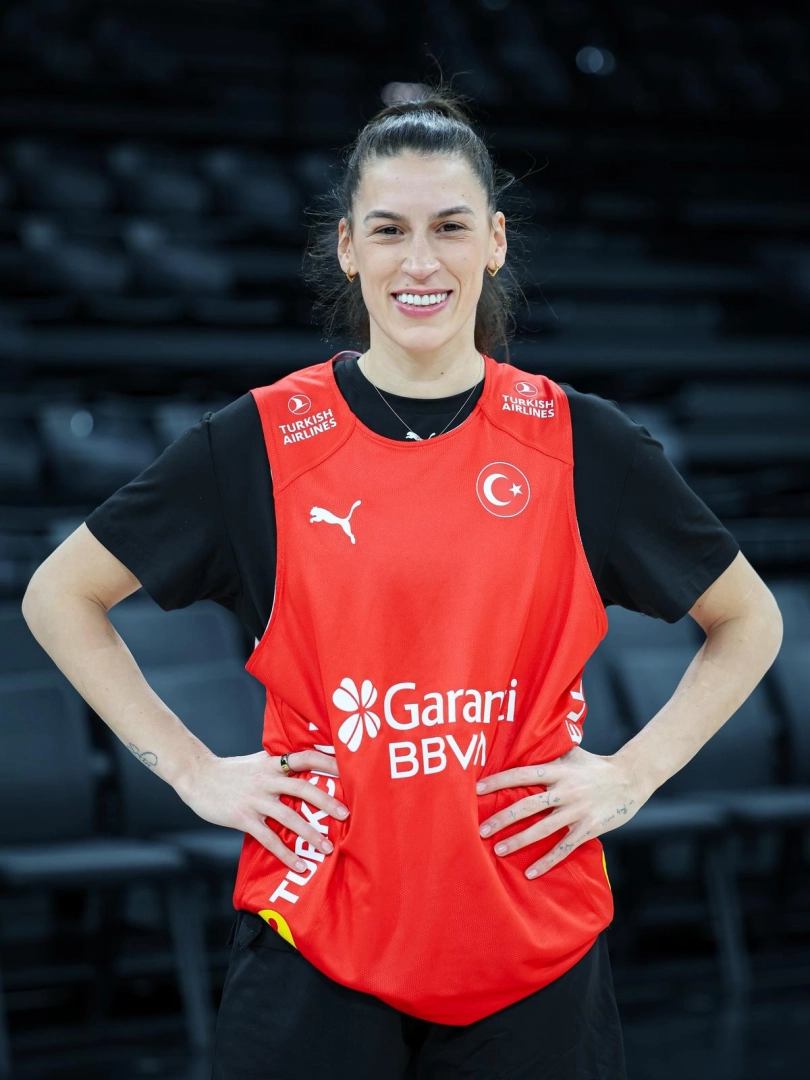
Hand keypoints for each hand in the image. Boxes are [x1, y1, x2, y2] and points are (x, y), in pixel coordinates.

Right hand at [177, 749, 348, 872]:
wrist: (197, 776)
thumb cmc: (231, 771)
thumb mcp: (258, 760)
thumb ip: (279, 764)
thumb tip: (305, 764)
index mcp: (272, 763)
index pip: (305, 757)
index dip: (327, 761)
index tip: (349, 769)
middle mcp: (267, 779)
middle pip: (302, 787)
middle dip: (326, 802)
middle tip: (346, 814)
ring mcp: (255, 799)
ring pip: (288, 816)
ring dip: (310, 833)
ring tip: (327, 848)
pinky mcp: (243, 818)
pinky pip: (268, 838)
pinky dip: (285, 853)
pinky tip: (298, 865)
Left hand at [476, 746, 642, 878]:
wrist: (632, 778)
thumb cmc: (596, 765)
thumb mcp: (572, 753)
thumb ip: (549, 751)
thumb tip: (523, 740)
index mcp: (558, 770)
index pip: (522, 774)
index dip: (499, 781)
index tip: (477, 789)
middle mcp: (565, 790)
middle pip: (528, 805)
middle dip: (503, 818)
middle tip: (480, 829)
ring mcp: (578, 810)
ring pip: (543, 828)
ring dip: (519, 840)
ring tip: (498, 849)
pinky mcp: (589, 828)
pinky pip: (564, 847)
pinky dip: (547, 860)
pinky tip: (531, 872)